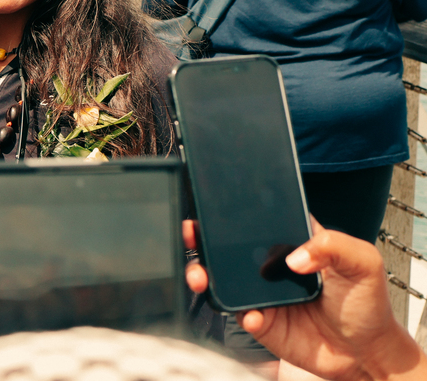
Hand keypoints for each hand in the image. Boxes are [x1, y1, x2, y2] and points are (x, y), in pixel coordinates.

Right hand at [183, 221, 424, 380]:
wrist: (366, 353)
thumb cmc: (366, 303)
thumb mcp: (361, 261)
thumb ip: (333, 245)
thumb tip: (295, 256)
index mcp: (291, 240)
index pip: (256, 218)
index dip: (230, 209)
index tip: (211, 204)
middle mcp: (271, 264)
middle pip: (227, 246)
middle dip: (201, 238)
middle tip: (192, 233)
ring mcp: (262, 292)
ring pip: (222, 279)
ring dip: (205, 275)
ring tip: (201, 276)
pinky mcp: (261, 322)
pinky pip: (239, 313)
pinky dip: (241, 313)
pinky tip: (253, 315)